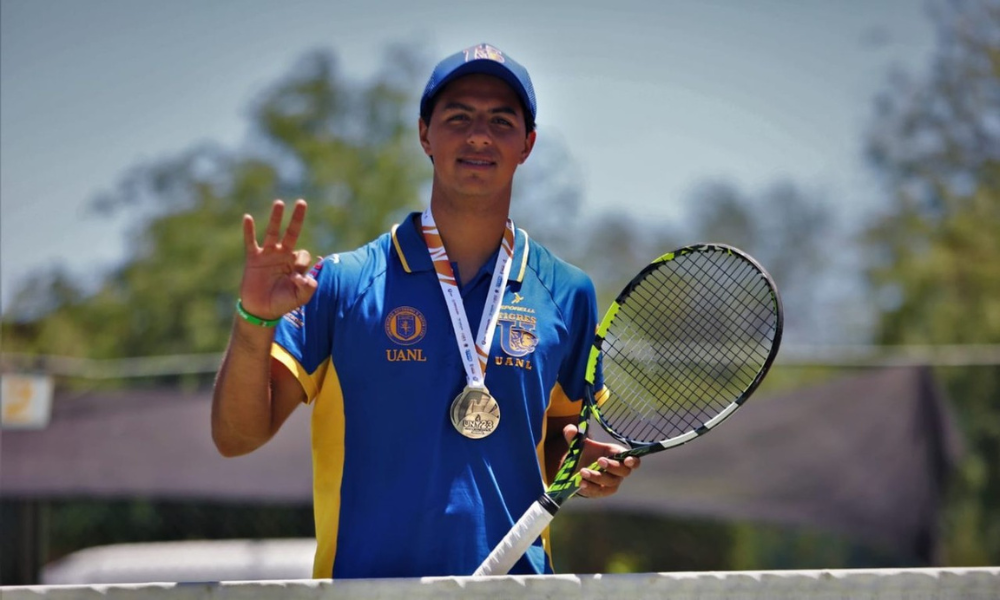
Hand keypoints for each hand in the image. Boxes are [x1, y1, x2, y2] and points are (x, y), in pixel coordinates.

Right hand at [239, 199, 317, 319]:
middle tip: (302, 202)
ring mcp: (268, 255)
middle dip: (297, 218)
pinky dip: (249, 230)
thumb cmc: (282, 303)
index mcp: (296, 264)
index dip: (304, 264)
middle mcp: (283, 255)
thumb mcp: (299, 298)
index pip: (304, 255)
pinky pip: (251, 242)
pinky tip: (247, 218)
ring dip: (276, 218)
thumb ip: (308, 288)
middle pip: (292, 233)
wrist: (260, 310)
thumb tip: (310, 278)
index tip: (297, 278)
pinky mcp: (254, 258)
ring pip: (273, 232)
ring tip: (279, 203)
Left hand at [563, 424, 639, 498]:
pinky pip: (599, 491)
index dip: (633, 460)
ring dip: (597, 477)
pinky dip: (590, 487)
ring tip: (582, 472)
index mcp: (617, 454)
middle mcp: (618, 470)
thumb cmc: (584, 453)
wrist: (576, 470)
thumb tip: (571, 430)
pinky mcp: (602, 492)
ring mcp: (611, 482)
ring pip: (610, 482)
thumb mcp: (578, 443)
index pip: (633, 459)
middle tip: (599, 461)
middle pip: (623, 471)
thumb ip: (573, 436)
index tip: (627, 460)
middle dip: (612, 466)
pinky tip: (581, 483)